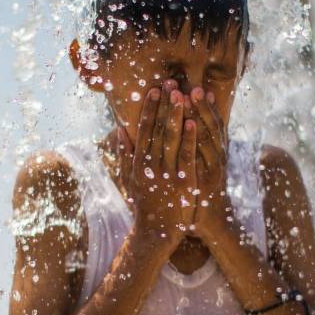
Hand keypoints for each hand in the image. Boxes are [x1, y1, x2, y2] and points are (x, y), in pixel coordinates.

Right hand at [118, 83, 196, 243]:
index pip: (143, 129)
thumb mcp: (128, 179)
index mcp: (138, 162)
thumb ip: (124, 154)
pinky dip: (190, 139)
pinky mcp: (183, 182)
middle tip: (171, 82)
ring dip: (177, 115)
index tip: (154, 89)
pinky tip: (194, 122)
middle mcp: (151, 165)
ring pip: (172, 138)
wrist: (155, 232)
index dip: (150, 108)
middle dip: (165, 104)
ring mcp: (167, 173)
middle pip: (158, 129)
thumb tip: (119, 130)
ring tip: (182, 95)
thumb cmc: (142, 204)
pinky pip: (187, 156)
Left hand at [188, 87, 233, 242]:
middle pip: (209, 126)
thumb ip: (197, 152)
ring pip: (207, 134)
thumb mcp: (200, 172)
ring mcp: (211, 168)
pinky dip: (198, 138)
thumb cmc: (200, 198)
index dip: (204, 107)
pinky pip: (201, 155)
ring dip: (200, 112)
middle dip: (200, 105)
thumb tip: (191, 131)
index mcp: (212, 155)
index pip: (209, 126)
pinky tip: (193, 122)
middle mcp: (215, 158)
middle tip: (192, 85)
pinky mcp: (205, 180)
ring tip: (191, 94)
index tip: (197, 89)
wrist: (210, 225)